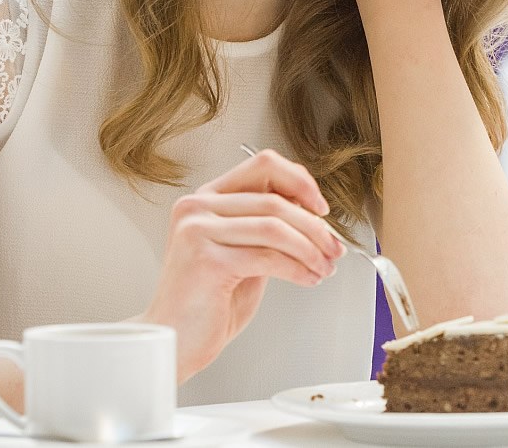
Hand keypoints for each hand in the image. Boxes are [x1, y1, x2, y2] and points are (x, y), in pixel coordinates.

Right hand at [135, 149, 344, 382]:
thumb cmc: (207, 303)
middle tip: (334, 248)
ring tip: (324, 267)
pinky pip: (269, 257)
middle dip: (315, 227)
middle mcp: (196, 208)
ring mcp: (197, 231)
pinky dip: (299, 269)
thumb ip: (266, 227)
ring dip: (311, 249)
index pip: (262, 166)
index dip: (300, 182)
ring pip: (275, 227)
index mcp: (205, 199)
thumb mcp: (242, 253)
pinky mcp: (207, 260)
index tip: (321, 208)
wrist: (174, 342)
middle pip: (274, 200)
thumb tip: (310, 211)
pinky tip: (308, 279)